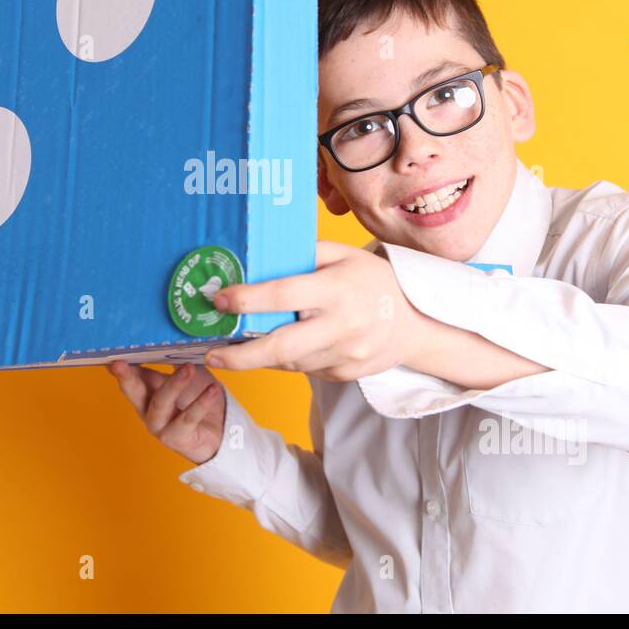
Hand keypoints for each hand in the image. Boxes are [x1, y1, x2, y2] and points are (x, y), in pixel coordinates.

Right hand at [107, 361, 225, 465]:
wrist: (219, 431)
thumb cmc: (198, 398)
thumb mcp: (186, 375)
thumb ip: (176, 360)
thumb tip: (172, 338)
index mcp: (147, 391)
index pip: (131, 376)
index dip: (121, 367)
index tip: (112, 355)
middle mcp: (147, 409)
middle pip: (133, 392)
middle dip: (126, 377)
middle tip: (119, 364)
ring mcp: (160, 426)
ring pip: (161, 403)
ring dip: (174, 384)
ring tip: (189, 368)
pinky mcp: (177, 438)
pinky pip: (188, 418)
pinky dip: (201, 403)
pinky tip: (213, 390)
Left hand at [203, 240, 418, 382]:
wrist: (416, 324)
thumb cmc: (373, 282)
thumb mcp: (345, 255)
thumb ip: (306, 254)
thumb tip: (259, 255)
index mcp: (338, 289)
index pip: (285, 295)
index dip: (248, 299)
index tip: (220, 299)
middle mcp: (343, 325)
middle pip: (282, 347)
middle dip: (241, 356)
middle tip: (212, 354)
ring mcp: (346, 355)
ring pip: (290, 363)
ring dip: (260, 358)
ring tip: (234, 349)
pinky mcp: (345, 375)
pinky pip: (305, 370)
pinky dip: (285, 362)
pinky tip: (273, 351)